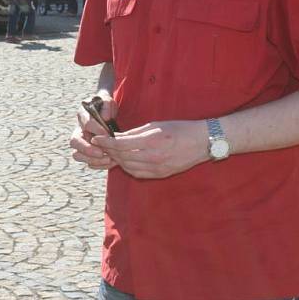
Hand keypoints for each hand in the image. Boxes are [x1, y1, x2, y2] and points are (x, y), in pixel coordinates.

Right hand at [69, 95, 117, 169]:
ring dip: (92, 160)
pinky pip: (87, 162)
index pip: (86, 124)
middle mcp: (78, 129)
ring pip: (77, 155)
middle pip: (74, 142)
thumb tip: (104, 119)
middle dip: (88, 149)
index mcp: (82, 115)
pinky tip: (111, 162)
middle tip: (102, 153)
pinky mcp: (87, 151)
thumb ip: (106, 106)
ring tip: (108, 159)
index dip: (97, 130)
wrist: (105, 112)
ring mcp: (81, 141)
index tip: (109, 134)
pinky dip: (98, 164)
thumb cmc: (105, 105)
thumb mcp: (107, 100)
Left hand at [91, 120, 209, 178]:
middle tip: (100, 145)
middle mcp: (153, 156)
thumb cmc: (179, 129)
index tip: (96, 139)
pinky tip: (124, 161)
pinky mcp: (161, 174)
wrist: (202, 142)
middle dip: (108, 151)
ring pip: (128, 167)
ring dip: (117, 160)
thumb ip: (135, 132)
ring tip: (111, 152)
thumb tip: (117, 136)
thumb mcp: (155, 125)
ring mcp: (157, 167)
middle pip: (122, 156)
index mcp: (151, 140)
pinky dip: (128, 167)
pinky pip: (138, 173)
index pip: (120, 144)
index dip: (106, 142)